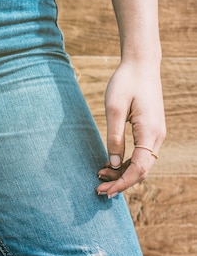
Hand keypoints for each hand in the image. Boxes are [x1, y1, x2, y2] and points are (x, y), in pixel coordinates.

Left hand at [96, 60, 165, 197]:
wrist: (141, 65)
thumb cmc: (125, 83)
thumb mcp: (114, 109)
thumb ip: (114, 136)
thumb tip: (113, 162)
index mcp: (150, 132)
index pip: (139, 168)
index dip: (122, 182)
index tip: (104, 190)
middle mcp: (157, 136)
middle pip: (142, 170)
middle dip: (121, 183)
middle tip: (98, 190)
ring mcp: (156, 134)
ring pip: (142, 164)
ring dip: (122, 174)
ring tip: (100, 176)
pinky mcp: (150, 131)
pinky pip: (141, 155)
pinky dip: (126, 163)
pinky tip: (109, 164)